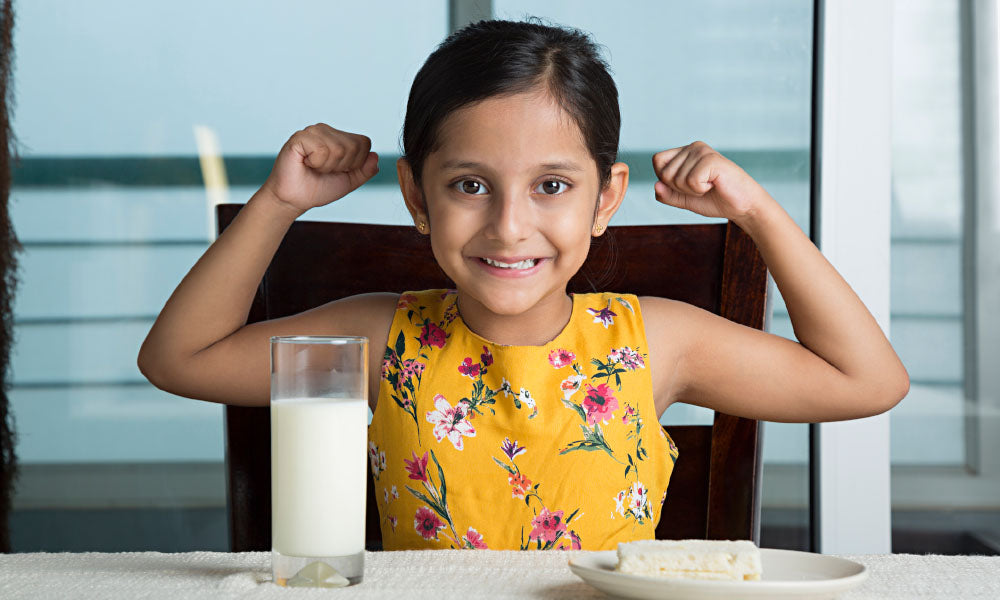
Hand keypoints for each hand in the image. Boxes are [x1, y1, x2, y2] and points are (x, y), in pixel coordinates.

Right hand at [261, 124, 378, 213]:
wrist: (294, 199)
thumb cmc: (317, 188)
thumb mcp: (348, 181)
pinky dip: (316, 163)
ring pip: (339, 149)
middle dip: (341, 166)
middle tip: (323, 170)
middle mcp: (327, 130)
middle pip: (353, 146)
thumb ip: (365, 170)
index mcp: (339, 137)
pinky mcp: (300, 137)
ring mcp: (313, 131)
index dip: (355, 163)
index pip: (364, 143)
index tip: (337, 171)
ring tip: (313, 167)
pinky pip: (322, 150)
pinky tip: (305, 163)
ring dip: (328, 166)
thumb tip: (376, 157)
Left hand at [652, 141, 766, 222]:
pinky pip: (691, 181)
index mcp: (685, 152)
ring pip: (676, 178)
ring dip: (692, 190)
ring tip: (710, 186)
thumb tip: (655, 185)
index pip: (657, 161)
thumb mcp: (685, 199)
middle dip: (680, 188)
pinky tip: (715, 184)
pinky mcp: (711, 159)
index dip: (666, 180)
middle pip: (664, 172)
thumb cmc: (715, 199)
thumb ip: (667, 194)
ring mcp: (703, 151)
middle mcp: (693, 147)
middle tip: (702, 187)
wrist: (742, 206)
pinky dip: (701, 190)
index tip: (687, 186)